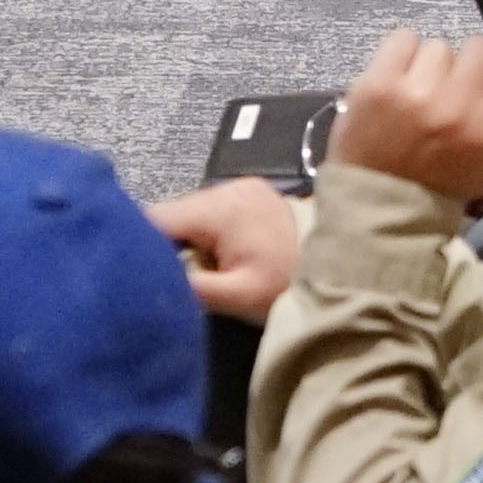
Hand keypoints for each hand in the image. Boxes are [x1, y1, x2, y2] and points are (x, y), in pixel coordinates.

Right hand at [147, 177, 301, 321]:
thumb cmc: (286, 283)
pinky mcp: (251, 192)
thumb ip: (189, 287)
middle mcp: (225, 186)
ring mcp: (241, 186)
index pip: (155, 219)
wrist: (343, 266)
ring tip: (200, 270)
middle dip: (168, 246)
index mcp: (218, 207)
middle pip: (173, 215)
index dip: (140, 246)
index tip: (139, 274)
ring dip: (189, 240)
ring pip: (191, 213)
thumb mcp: (236, 296)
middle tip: (174, 278)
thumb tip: (148, 284)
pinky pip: (213, 211)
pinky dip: (208, 233)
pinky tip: (219, 256)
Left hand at [325, 18, 482, 206]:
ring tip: (423, 95)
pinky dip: (405, 55)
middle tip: (458, 90)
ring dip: (436, 65)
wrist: (380, 201)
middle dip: (474, 64)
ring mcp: (412, 91)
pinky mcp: (376, 82)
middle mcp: (455, 106)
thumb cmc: (449, 182)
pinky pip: (405, 38)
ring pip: (442, 45)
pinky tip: (400, 83)